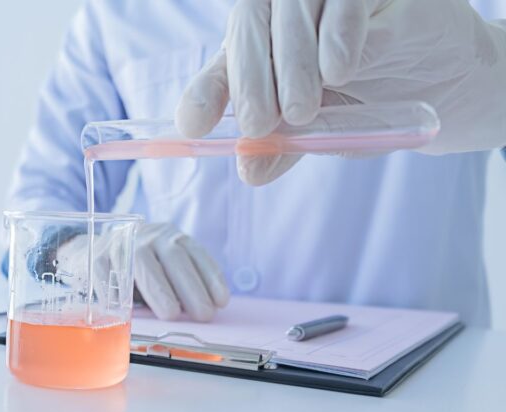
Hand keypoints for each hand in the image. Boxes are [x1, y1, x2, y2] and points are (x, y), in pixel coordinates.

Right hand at [56, 222, 228, 321]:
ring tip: (172, 315)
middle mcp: (147, 235)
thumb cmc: (134, 268)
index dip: (210, 277)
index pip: (194, 253)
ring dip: (160, 291)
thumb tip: (201, 311)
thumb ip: (178, 284)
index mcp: (168, 236)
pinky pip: (110, 273)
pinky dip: (120, 292)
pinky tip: (129, 312)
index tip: (221, 301)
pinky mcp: (97, 257)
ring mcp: (121, 244)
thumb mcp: (161, 268)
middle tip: (203, 314)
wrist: (89, 251)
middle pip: (173, 257)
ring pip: (143, 263)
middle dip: (191, 288)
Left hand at [175, 0, 505, 184]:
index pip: (223, 64)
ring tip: (302, 110)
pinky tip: (338, 69)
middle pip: (250, 25)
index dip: (205, 93)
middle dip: (250, 81)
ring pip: (294, 7)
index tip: (194, 126)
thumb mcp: (320, 130)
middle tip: (259, 125)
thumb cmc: (368, 101)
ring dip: (291, 62)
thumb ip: (284, 145)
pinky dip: (339, 34)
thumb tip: (250, 170)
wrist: (442, 84)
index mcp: (260, 44)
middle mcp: (285, 10)